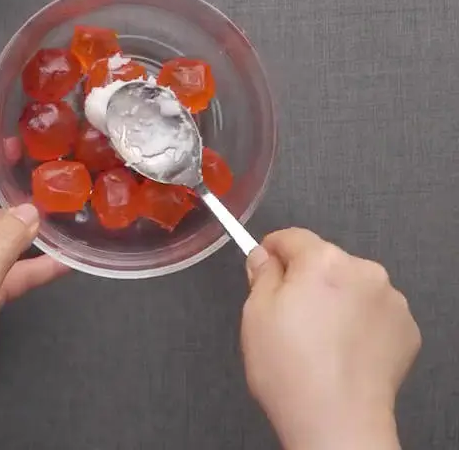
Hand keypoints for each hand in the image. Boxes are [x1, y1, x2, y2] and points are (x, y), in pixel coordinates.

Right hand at [241, 229, 420, 449]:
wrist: (337, 424)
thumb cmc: (292, 370)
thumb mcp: (255, 313)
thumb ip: (261, 273)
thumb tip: (264, 257)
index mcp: (323, 261)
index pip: (292, 237)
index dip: (272, 252)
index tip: (264, 266)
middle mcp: (363, 271)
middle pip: (324, 260)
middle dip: (306, 279)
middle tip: (289, 315)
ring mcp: (390, 300)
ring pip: (351, 285)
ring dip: (336, 299)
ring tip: (318, 338)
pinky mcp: (405, 329)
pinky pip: (373, 311)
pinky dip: (359, 322)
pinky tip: (342, 349)